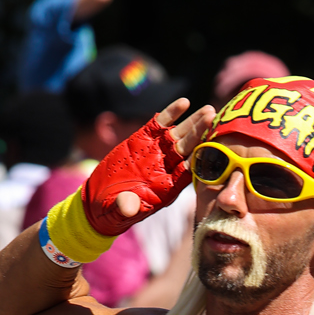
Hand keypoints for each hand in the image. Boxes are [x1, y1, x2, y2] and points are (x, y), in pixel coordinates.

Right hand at [82, 100, 215, 236]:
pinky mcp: (141, 141)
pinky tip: (183, 103)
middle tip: (213, 116)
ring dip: (192, 123)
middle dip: (199, 133)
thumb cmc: (113, 211)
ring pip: (178, 135)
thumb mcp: (118, 211)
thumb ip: (125, 207)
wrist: (100, 201)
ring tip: (207, 110)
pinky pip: (159, 125)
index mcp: (166, 188)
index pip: (188, 171)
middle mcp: (165, 169)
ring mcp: (155, 153)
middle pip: (187, 149)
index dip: (199, 159)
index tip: (212, 146)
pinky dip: (170, 114)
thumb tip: (127, 207)